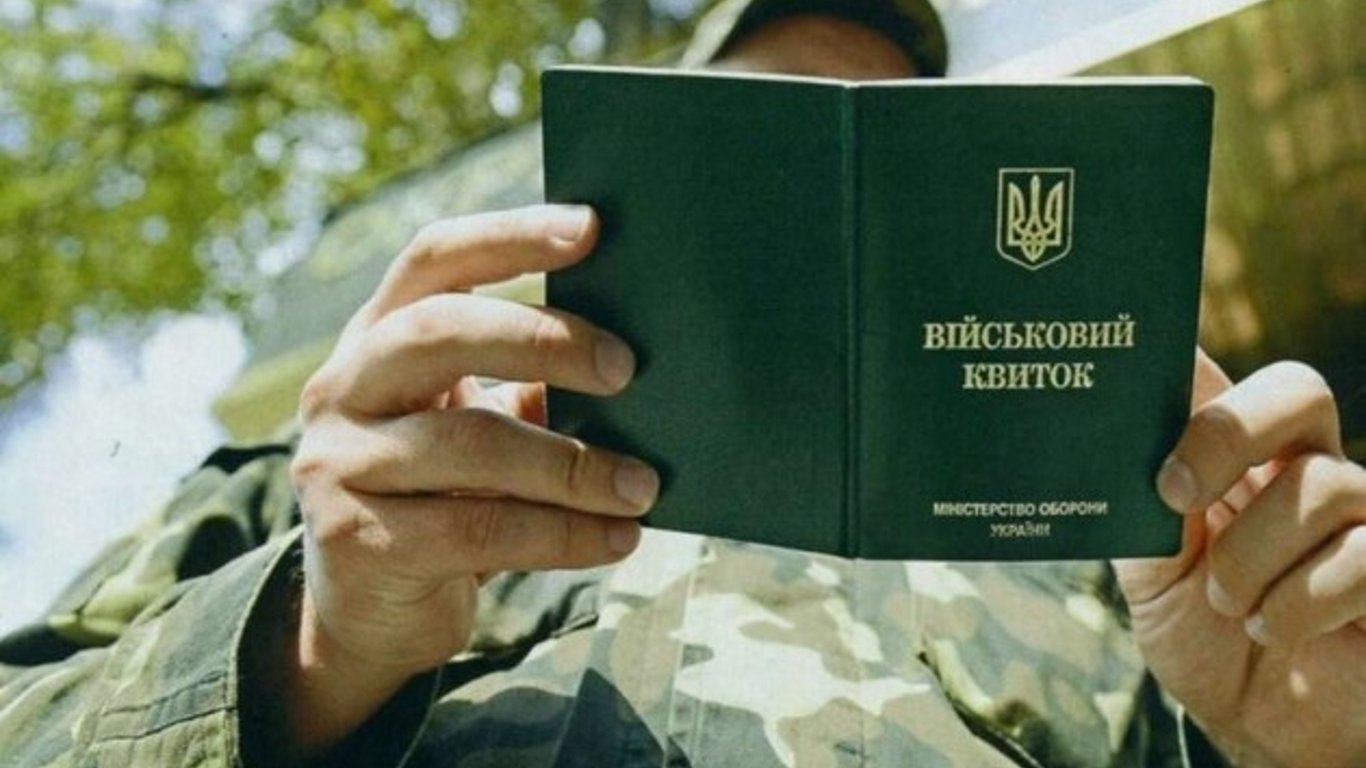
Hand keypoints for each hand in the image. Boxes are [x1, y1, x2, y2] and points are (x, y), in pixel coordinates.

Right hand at [281, 205, 656, 757]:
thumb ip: (525, 385)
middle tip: (627, 368)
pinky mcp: (359, 541)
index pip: (434, 260)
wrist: (368, 616)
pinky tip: (616, 538)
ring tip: (641, 485)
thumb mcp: (473, 427)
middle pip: (440, 330)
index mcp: (376, 339)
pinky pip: (479, 528)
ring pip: (468, 443)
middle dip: (544, 339)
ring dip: (572, 466)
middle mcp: (343, 387)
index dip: (509, 235)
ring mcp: (339, 463)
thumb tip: (633, 357)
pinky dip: (562, 534)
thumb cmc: (444, 499)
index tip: (590, 227)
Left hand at [1114, 351, 1365, 766]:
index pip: (1216, 377)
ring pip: (1322, 484)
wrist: (1258, 721)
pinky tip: (1274, 628)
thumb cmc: (1202, 636)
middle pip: (1298, 389)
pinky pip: (1362, 554)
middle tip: (1176, 492)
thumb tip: (1117, 446)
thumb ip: (1139, 511)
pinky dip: (1302, 601)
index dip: (1186, 349)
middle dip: (1229, 434)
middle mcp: (1298, 467)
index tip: (1147, 345)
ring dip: (1253, 557)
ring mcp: (1355, 514)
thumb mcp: (1149, 576)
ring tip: (1230, 603)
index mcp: (1230, 457)